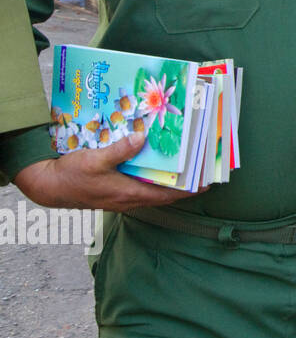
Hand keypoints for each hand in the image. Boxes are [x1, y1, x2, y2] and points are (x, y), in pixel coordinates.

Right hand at [13, 132, 203, 210]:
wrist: (47, 186)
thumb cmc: (71, 175)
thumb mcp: (95, 159)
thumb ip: (120, 150)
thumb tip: (142, 139)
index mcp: (128, 193)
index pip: (166, 195)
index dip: (188, 190)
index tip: (206, 183)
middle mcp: (129, 199)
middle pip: (164, 194)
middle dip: (183, 185)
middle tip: (201, 172)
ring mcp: (121, 197)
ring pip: (152, 191)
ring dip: (168, 182)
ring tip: (184, 168)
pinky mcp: (114, 192)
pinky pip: (139, 188)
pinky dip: (150, 179)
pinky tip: (153, 165)